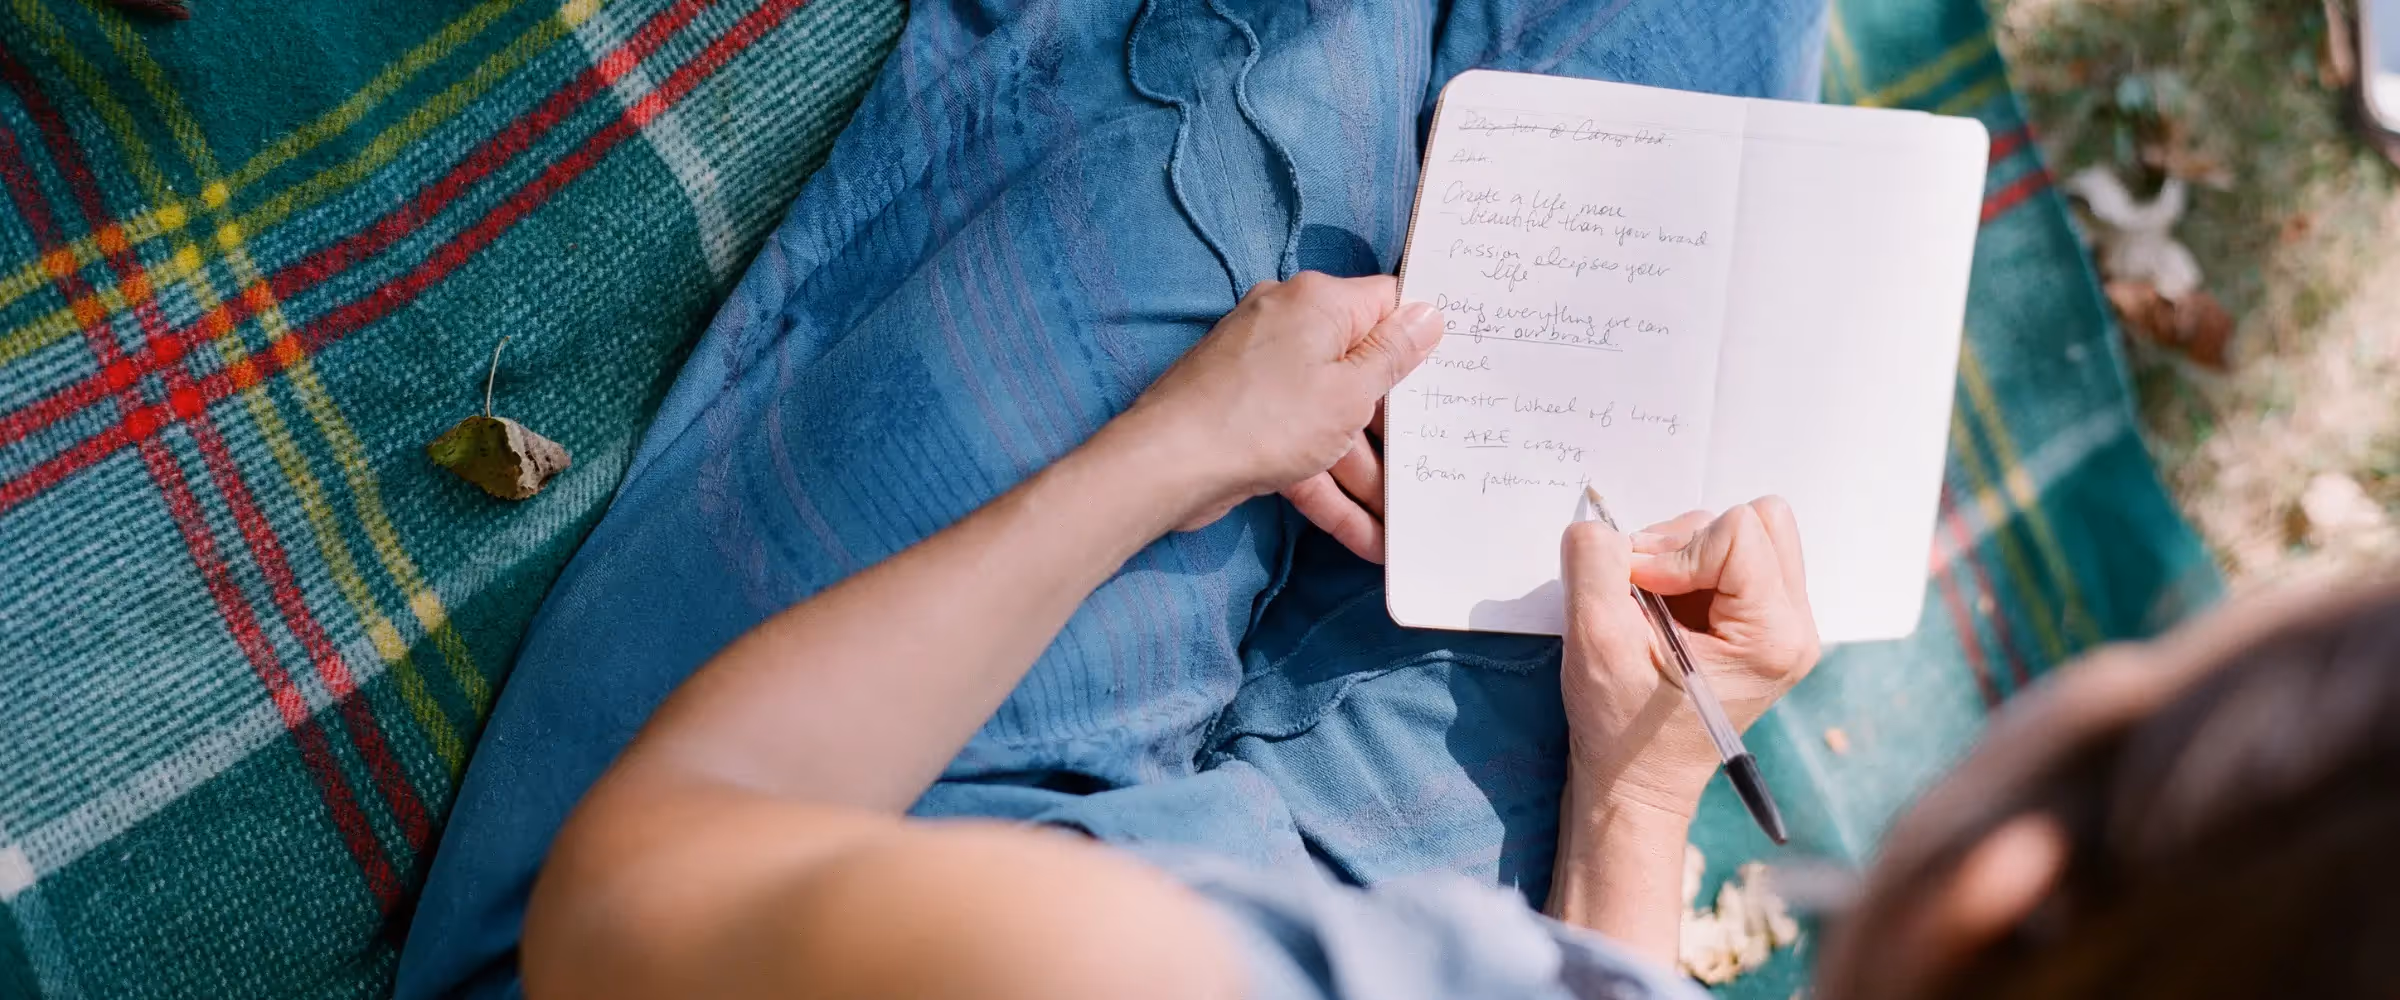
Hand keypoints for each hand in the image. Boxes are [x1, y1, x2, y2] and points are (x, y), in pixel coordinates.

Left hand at [1111, 272, 1440, 561]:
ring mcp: (1266, 379)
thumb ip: (1394, 356)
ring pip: (1333, 425)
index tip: (1458, 374)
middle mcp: (1290, 331)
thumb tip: (1430, 313)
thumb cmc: (1265, 418)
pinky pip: (1303, 452)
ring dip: (1367, 478)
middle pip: (1362, 375)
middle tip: (1441, 463)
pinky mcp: (1250, 423)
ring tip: (1408, 527)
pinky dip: (1330, 491)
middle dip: (1398, 431)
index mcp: (1318, 304)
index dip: (1421, 340)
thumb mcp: (1350, 391)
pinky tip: (1367, 541)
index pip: (1386, 307)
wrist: (1167, 466)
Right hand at [1556, 497, 1820, 819]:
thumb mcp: (1595, 641)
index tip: (1638, 595)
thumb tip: (1603, 528)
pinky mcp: (1762, 624)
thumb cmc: (1622, 730)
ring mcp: (1784, 627)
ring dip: (1686, 558)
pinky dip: (1691, 571)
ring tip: (1654, 611)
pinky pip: (1734, 558)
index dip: (1673, 552)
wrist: (1638, 783)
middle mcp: (1795, 628)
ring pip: (1747, 534)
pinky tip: (1667, 617)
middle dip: (1688, 544)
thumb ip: (1595, 564)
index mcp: (1773, 637)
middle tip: (1647, 592)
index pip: (1735, 532)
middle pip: (1758, 520)